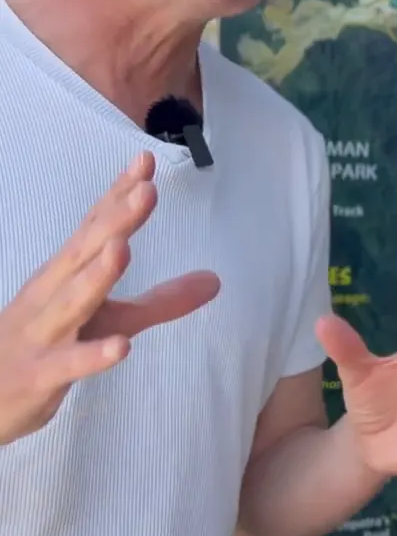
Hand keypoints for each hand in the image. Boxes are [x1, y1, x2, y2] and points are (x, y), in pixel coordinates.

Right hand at [0, 152, 219, 444]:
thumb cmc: (46, 345)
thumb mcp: (109, 319)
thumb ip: (161, 301)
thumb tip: (215, 280)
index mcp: (66, 276)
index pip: (95, 228)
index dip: (119, 195)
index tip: (147, 160)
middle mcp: (52, 296)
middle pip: (83, 253)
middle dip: (114, 221)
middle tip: (146, 189)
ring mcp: (44, 334)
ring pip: (72, 302)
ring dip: (97, 275)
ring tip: (124, 247)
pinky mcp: (41, 375)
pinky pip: (69, 364)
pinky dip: (93, 355)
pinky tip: (121, 348)